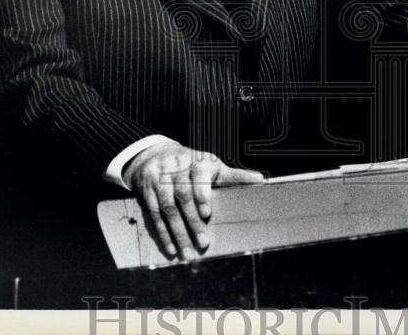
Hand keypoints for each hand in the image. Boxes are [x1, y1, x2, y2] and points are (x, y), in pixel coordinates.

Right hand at [121, 141, 262, 260]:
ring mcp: (159, 178)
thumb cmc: (192, 165)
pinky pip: (154, 215)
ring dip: (178, 233)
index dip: (201, 193)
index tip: (207, 213)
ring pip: (168, 208)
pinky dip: (163, 234)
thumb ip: (234, 176)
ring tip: (188, 253)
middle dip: (193, 221)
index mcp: (197, 161)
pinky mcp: (146, 191)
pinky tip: (171, 249)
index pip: (198, 174)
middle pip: (183, 195)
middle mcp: (176, 167)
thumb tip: (261, 180)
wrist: (154, 154)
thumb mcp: (212, 166)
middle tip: (204, 243)